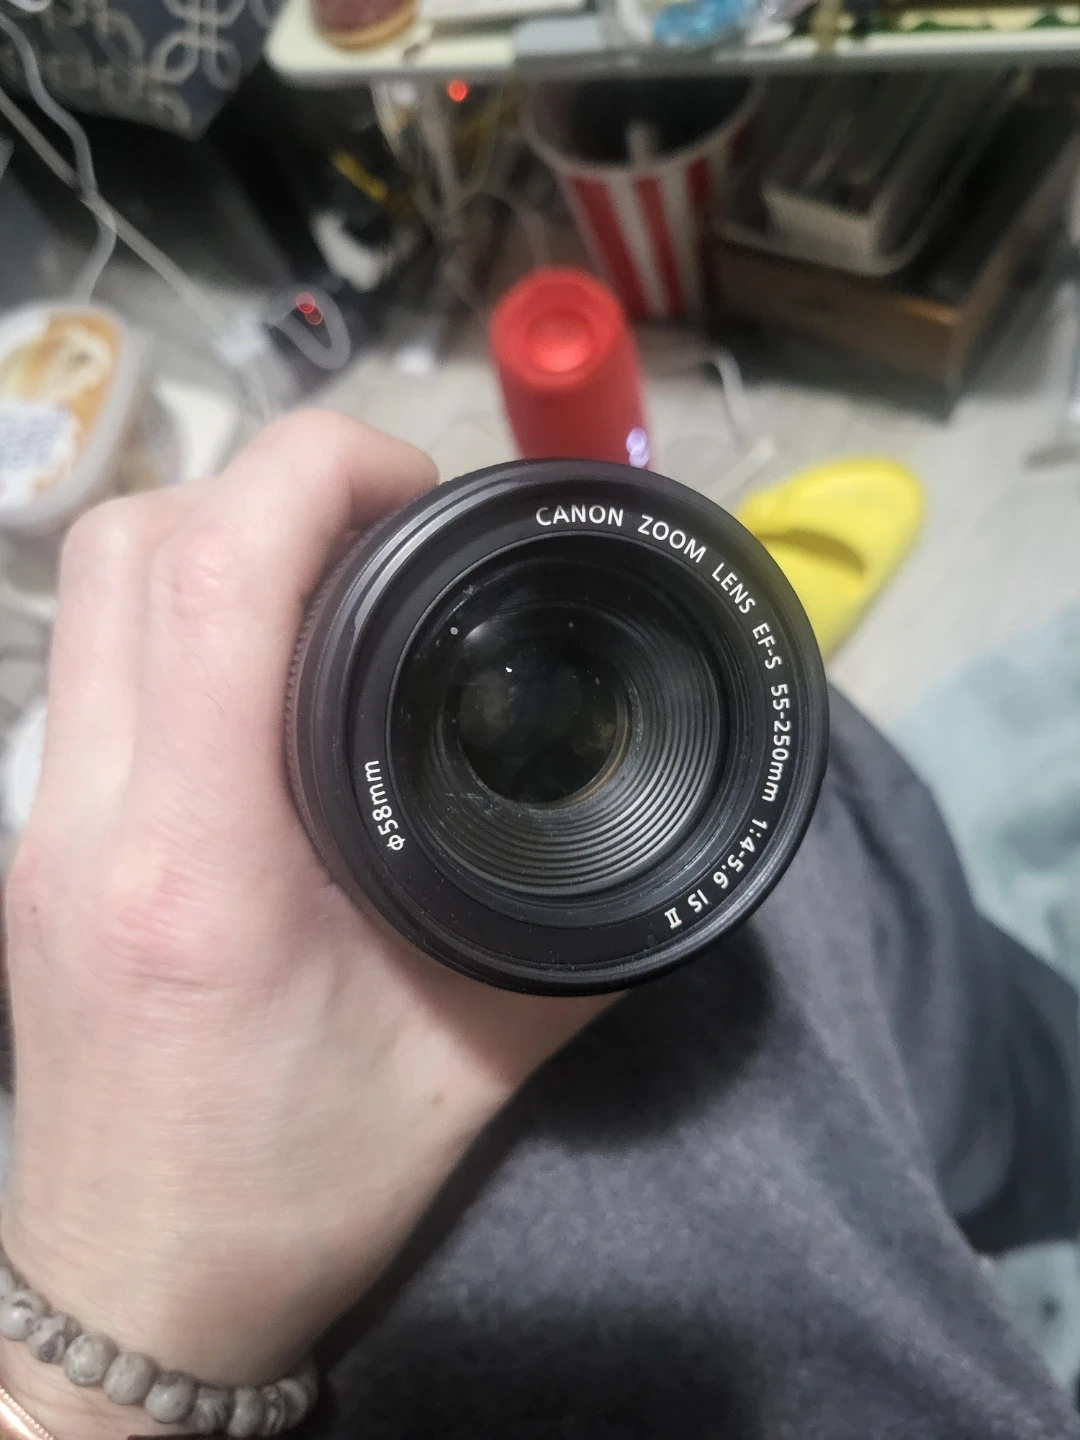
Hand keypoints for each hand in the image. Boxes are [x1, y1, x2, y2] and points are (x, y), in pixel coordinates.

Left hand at [1, 412, 609, 1437]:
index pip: (217, 573)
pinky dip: (181, 610)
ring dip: (212, 536)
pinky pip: (93, 657)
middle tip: (386, 532)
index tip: (416, 492)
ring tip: (331, 580)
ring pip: (92, 585)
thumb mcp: (471, 1058)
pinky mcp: (37, 836)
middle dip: (269, 484)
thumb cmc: (293, 1192)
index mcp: (202, 866)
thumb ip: (571, 930)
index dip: (322, 473)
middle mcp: (93, 820)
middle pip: (132, 540)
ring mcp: (42, 822)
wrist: (135, 1290)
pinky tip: (268, 670)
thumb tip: (643, 819)